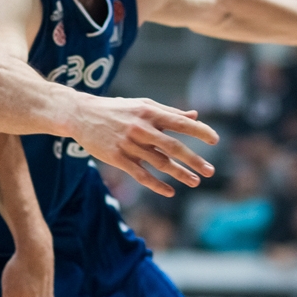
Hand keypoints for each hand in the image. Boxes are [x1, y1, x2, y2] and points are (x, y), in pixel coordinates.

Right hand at [70, 97, 217, 196]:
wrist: (81, 114)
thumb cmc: (115, 109)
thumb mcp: (142, 104)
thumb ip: (168, 112)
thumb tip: (195, 116)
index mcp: (149, 112)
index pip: (179, 123)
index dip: (199, 131)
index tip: (215, 140)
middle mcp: (140, 129)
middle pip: (173, 147)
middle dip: (194, 160)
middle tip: (210, 171)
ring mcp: (128, 145)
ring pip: (159, 163)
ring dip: (179, 174)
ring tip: (194, 182)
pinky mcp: (117, 158)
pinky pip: (140, 175)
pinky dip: (156, 185)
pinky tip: (169, 192)